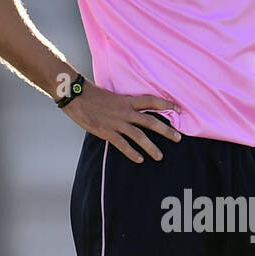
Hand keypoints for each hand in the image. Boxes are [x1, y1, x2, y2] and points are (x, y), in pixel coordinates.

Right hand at [62, 81, 181, 162]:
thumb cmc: (92, 95)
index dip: (167, 104)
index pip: (152, 101)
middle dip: (166, 130)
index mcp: (127, 100)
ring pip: (139, 135)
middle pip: (151, 121)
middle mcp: (125, 111)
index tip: (179, 109)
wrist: (75, 95)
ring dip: (151, 147)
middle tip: (178, 138)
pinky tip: (139, 160)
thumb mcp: (113, 96)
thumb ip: (125, 104)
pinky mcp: (106, 132)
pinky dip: (131, 153)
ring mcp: (116, 122)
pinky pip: (122, 144)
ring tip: (160, 156)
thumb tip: (134, 110)